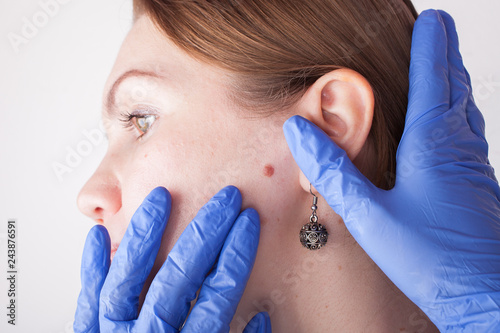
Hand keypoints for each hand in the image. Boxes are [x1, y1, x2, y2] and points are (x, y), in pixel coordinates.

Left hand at [73, 186, 270, 331]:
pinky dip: (92, 266)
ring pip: (128, 279)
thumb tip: (259, 318)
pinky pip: (88, 298)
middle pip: (180, 276)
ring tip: (160, 197)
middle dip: (206, 232)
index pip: (219, 293)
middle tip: (225, 199)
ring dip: (146, 235)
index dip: (237, 253)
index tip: (249, 222)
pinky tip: (100, 236)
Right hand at [283, 9, 499, 331]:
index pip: (433, 81)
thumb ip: (333, 171)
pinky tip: (453, 125)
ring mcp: (474, 167)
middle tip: (441, 30)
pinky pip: (469, 134)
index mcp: (434, 146)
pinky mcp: (478, 185)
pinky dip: (460, 112)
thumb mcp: (369, 215)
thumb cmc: (430, 258)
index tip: (432, 20)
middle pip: (456, 88)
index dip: (431, 47)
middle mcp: (460, 148)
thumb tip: (300, 132)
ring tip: (447, 66)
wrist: (486, 297)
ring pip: (467, 110)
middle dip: (447, 55)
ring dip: (456, 82)